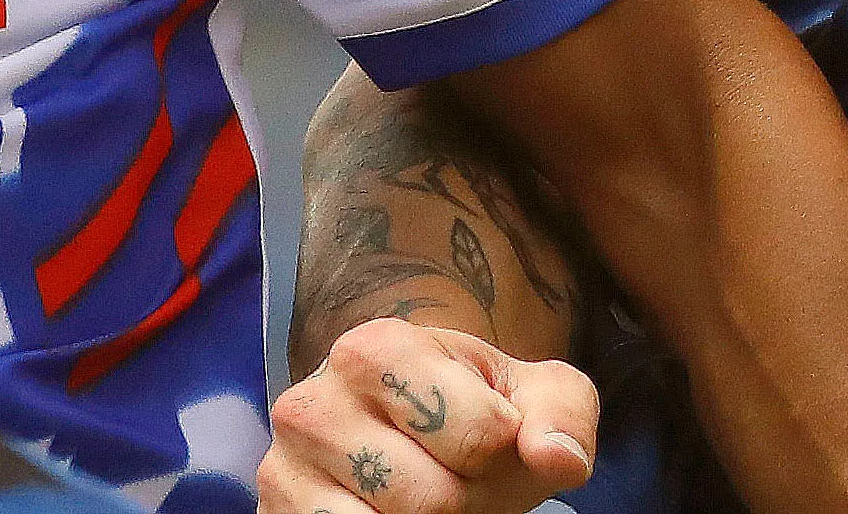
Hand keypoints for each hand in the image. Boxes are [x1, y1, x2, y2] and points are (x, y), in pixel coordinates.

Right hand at [262, 318, 600, 513]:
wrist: (409, 438)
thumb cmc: (476, 414)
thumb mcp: (532, 396)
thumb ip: (562, 415)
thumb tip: (559, 458)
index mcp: (378, 348)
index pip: (480, 435)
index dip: (502, 453)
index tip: (487, 437)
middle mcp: (316, 401)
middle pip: (436, 499)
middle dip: (468, 503)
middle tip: (455, 479)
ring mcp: (285, 465)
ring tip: (422, 497)